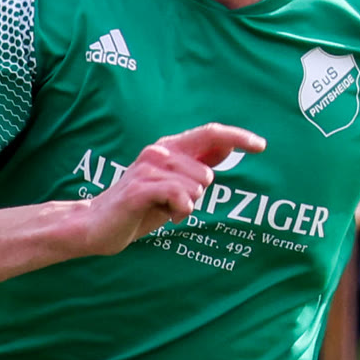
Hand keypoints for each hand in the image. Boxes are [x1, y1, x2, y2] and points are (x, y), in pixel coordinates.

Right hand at [79, 124, 267, 255]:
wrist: (97, 226)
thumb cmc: (139, 207)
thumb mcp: (175, 185)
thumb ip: (198, 164)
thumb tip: (229, 146)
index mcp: (169, 148)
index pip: (210, 133)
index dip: (238, 136)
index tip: (261, 145)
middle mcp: (159, 152)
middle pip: (207, 173)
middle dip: (198, 195)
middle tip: (173, 204)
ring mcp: (149, 168)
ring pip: (196, 188)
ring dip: (185, 207)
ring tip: (163, 210)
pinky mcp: (141, 188)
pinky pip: (181, 198)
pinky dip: (179, 212)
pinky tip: (165, 216)